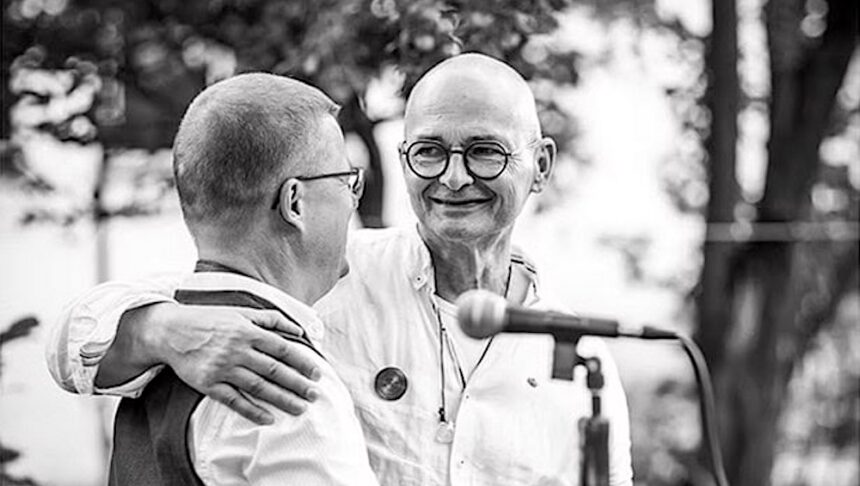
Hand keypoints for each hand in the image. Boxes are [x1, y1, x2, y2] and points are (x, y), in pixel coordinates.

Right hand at [133, 302, 321, 423]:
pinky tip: (268, 418)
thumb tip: (299, 331)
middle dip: (297, 384)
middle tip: (315, 395)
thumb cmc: (211, 320)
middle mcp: (237, 350)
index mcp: (248, 331)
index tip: (317, 373)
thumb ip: (271, 319)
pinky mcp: (208, 384)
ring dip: (281, 399)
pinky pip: (234, 400)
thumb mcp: (241, 312)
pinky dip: (252, 410)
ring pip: (258, 387)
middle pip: (274, 370)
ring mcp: (223, 368)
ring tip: (299, 408)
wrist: (171, 331)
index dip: (302, 362)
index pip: (282, 348)